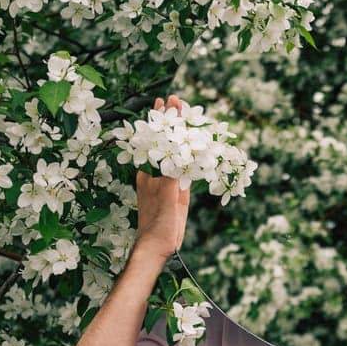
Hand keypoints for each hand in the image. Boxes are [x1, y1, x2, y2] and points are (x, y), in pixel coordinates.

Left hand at [132, 96, 190, 261]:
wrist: (158, 245)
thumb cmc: (158, 221)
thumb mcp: (165, 195)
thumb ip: (172, 174)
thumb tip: (179, 154)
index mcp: (150, 171)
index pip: (157, 138)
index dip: (163, 120)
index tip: (168, 100)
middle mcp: (158, 172)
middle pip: (166, 141)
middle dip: (172, 122)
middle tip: (176, 100)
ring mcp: (168, 180)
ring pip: (176, 152)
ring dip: (182, 136)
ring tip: (188, 117)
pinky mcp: (178, 190)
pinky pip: (185, 168)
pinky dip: (190, 155)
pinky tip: (196, 147)